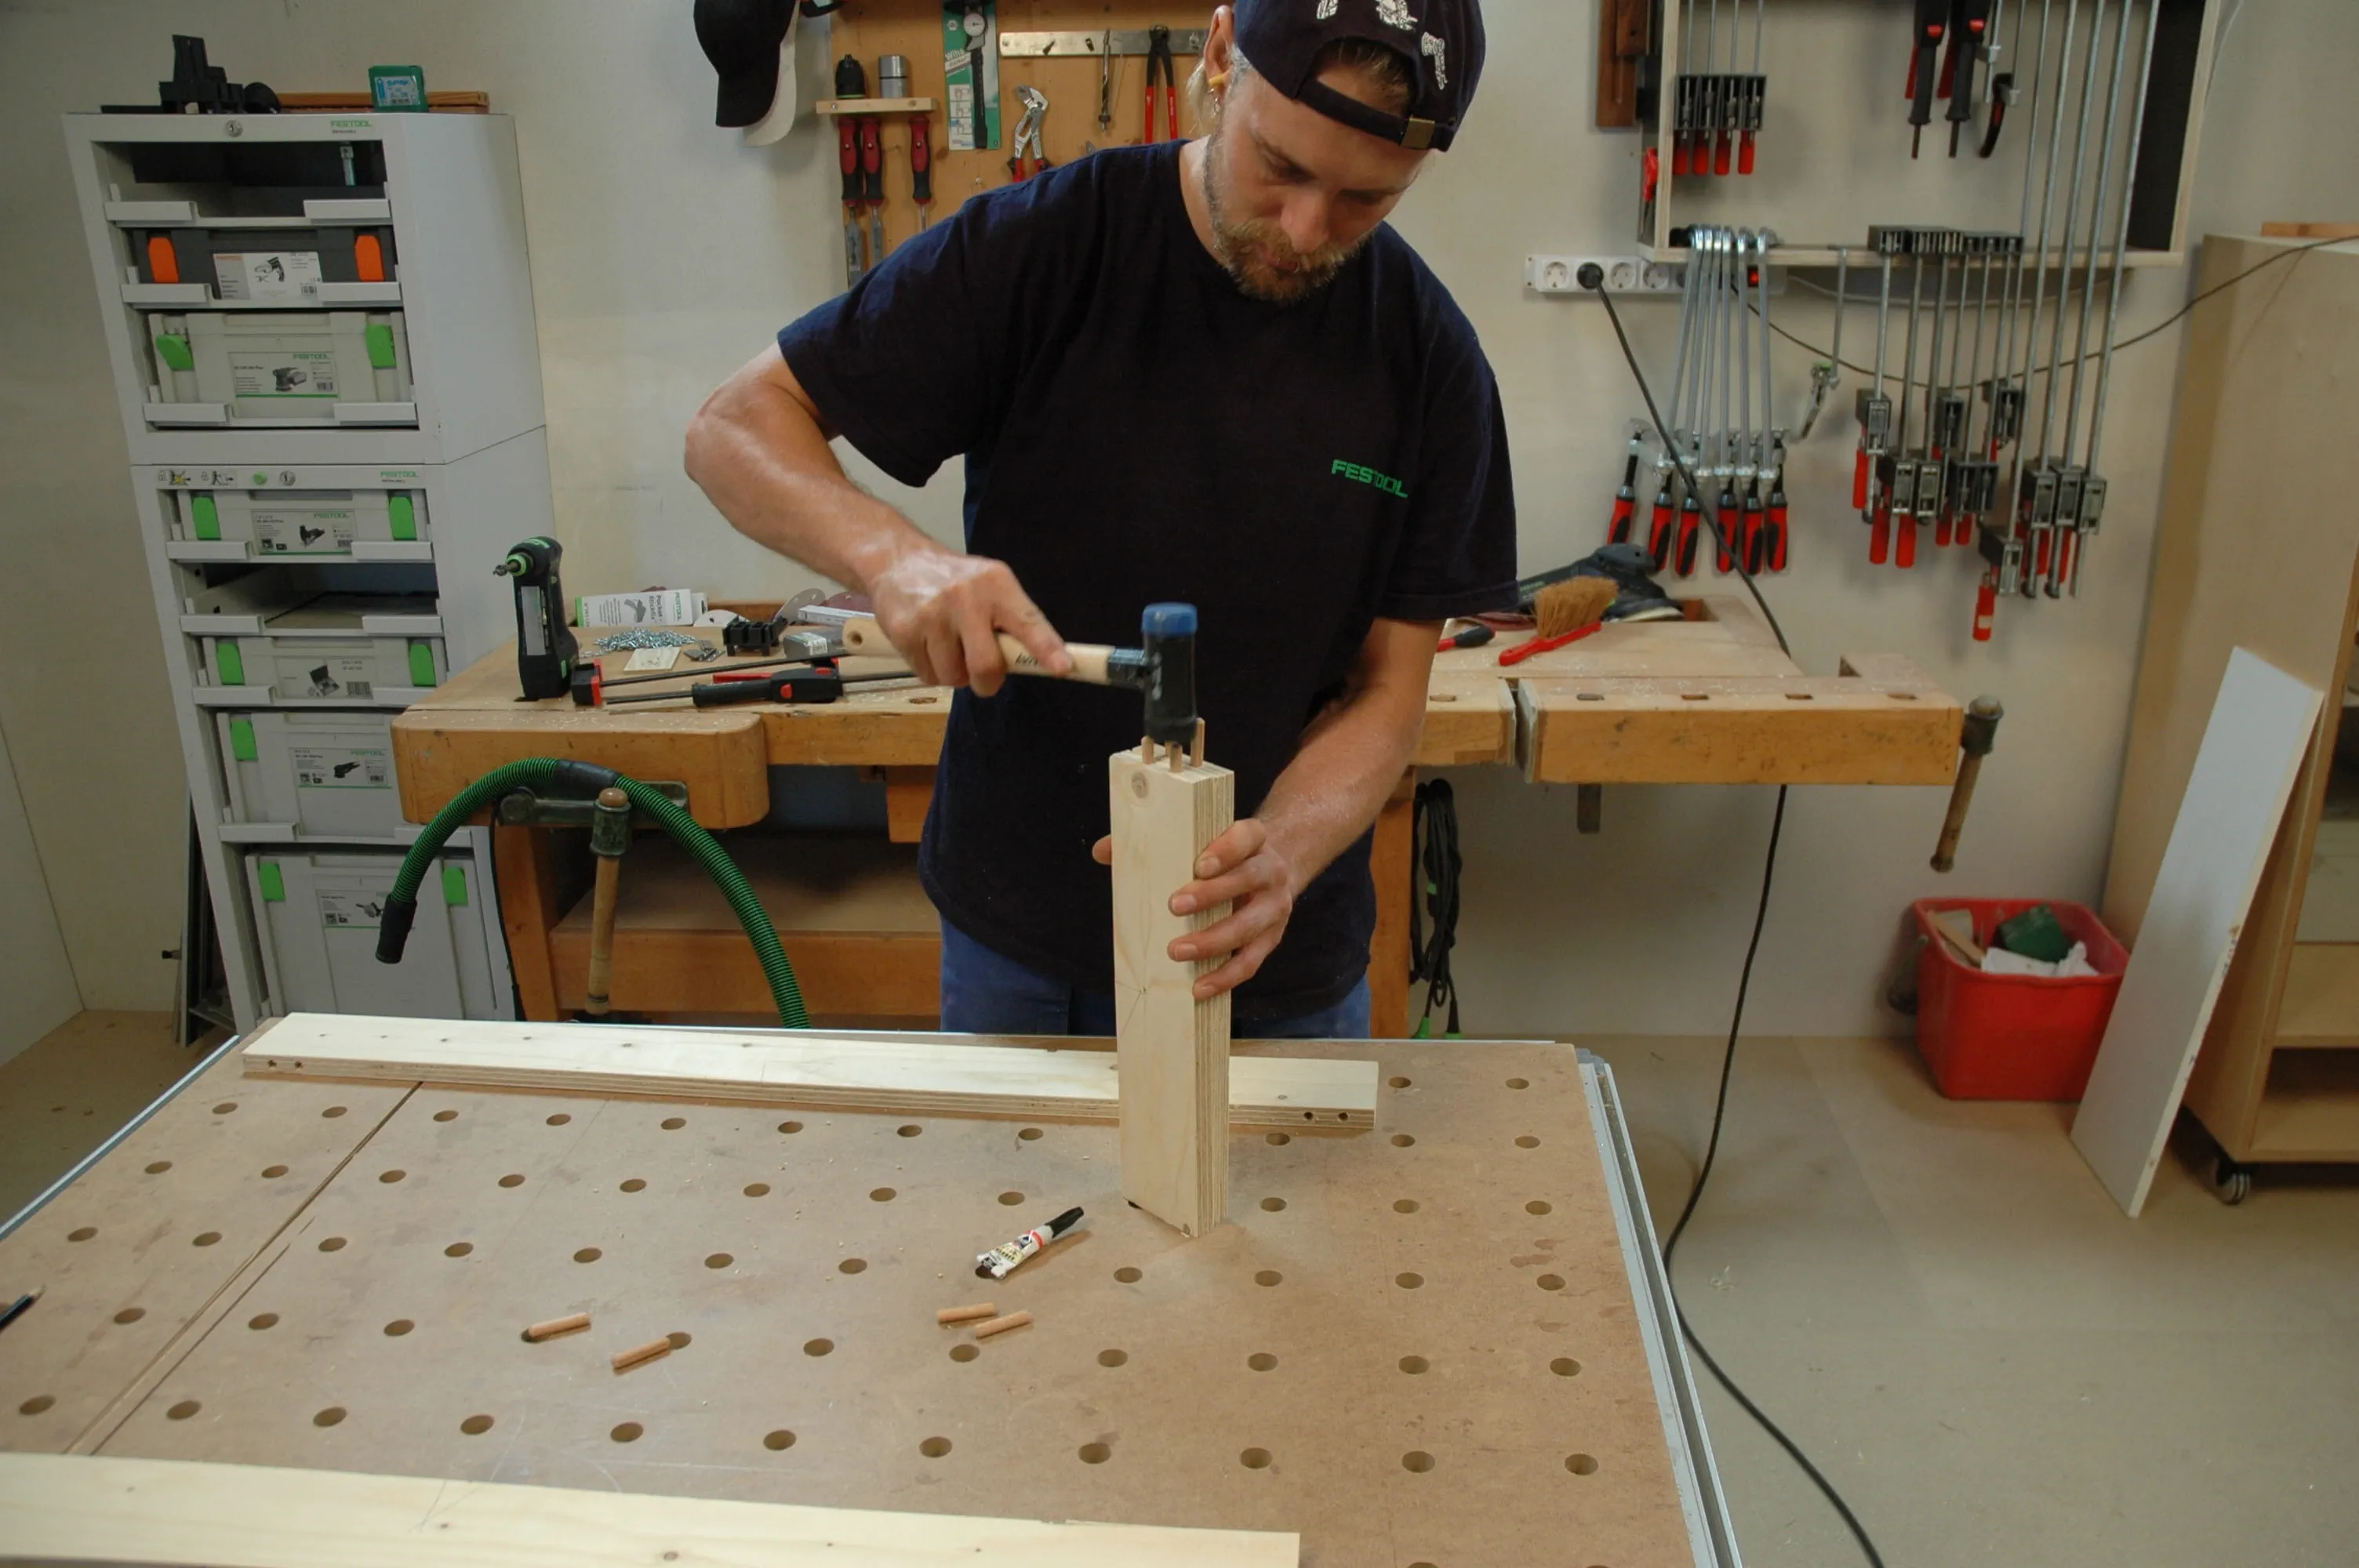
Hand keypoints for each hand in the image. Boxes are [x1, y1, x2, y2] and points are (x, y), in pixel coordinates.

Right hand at [865, 547, 1069, 695]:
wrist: (897, 560)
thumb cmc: (955, 581)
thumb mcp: (990, 585)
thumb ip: (1012, 620)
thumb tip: (1035, 663)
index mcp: (996, 584)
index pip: (1026, 620)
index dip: (1046, 648)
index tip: (1063, 668)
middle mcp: (965, 597)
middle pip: (986, 665)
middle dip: (988, 681)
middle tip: (985, 675)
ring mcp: (931, 615)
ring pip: (954, 677)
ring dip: (956, 674)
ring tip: (949, 647)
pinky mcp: (904, 632)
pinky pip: (928, 677)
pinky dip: (932, 670)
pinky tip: (928, 644)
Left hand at [1090, 818, 1300, 999]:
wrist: (1270, 870)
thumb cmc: (1222, 857)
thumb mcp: (1199, 841)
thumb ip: (1152, 843)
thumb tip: (1102, 851)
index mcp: (1254, 838)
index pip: (1246, 836)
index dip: (1226, 850)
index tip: (1199, 865)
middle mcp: (1271, 871)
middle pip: (1248, 879)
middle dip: (1212, 894)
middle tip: (1174, 906)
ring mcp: (1274, 907)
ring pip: (1249, 926)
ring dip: (1213, 941)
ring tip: (1177, 951)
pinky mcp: (1270, 939)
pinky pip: (1250, 962)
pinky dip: (1224, 977)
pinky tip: (1199, 987)